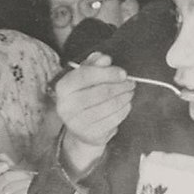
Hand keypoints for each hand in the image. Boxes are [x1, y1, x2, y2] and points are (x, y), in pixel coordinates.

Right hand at [0, 159, 32, 193]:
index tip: (6, 165)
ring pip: (10, 188)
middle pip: (4, 178)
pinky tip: (30, 190)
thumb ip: (10, 162)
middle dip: (20, 174)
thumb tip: (1, 155)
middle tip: (30, 174)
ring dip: (24, 183)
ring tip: (32, 181)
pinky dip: (24, 192)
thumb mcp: (20, 169)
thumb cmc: (27, 181)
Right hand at [54, 53, 134, 172]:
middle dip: (121, 86)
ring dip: (125, 97)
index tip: (123, 73)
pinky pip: (113, 119)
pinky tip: (126, 105)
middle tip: (131, 83)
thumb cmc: (84, 96)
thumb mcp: (85, 77)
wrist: (79, 128)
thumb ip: (94, 64)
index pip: (86, 75)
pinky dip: (124, 110)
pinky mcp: (90, 134)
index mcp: (63, 87)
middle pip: (101, 91)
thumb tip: (104, 59)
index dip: (108, 73)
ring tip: (130, 92)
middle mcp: (66, 106)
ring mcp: (77, 122)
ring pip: (110, 106)